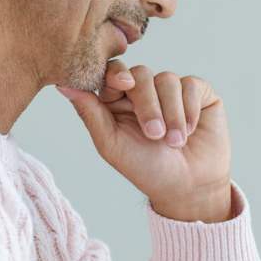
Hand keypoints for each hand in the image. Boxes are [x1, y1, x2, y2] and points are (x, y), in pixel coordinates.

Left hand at [56, 59, 231, 220]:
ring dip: (171, 113)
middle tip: (154, 134)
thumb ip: (90, 112)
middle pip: (141, 74)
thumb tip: (62, 84)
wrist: (188, 187)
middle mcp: (145, 91)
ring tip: (175, 142)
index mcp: (119, 100)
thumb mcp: (112, 144)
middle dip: (148, 104)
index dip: (117, 75)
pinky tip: (190, 131)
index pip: (114, 73)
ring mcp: (172, 90)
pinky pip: (191, 85)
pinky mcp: (198, 93)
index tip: (123, 86)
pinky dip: (189, 109)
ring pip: (167, 79)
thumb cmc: (146, 169)